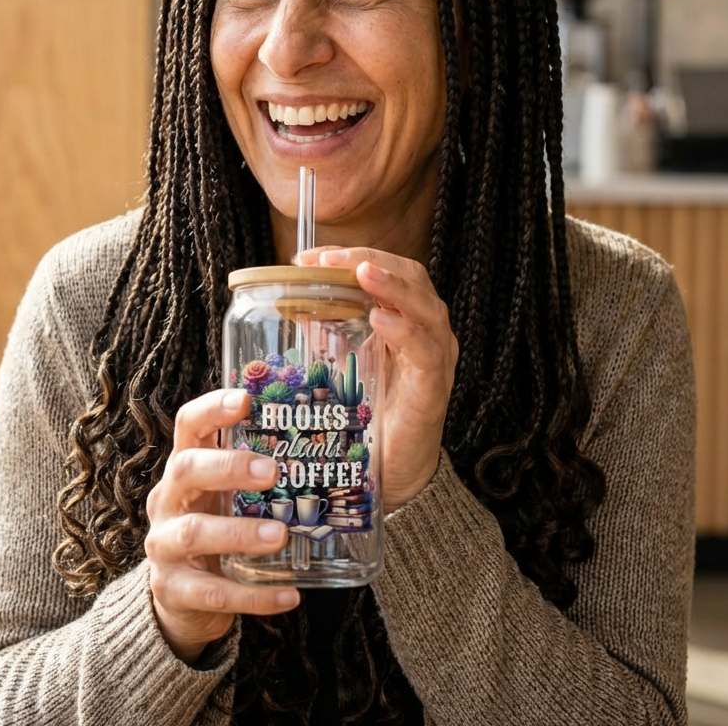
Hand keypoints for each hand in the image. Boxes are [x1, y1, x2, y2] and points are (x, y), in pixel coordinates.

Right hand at [145, 389, 299, 663]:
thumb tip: (333, 443)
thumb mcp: (227, 495)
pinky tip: (289, 596)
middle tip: (272, 471)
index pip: (189, 426)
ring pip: (195, 533)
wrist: (180, 598)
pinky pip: (213, 593)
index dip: (213, 409)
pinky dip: (253, 596)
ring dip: (239, 533)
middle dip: (228, 468)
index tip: (246, 399)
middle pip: (186, 470)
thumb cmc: (217, 527)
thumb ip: (258, 472)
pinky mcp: (172, 591)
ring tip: (280, 535)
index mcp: (185, 468)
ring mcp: (164, 546)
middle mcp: (167, 500)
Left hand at [298, 247, 458, 512]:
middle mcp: (428, 330)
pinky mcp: (433, 387)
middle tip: (329, 258)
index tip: (309, 256)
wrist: (397, 472)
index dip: (353, 256)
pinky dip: (403, 330)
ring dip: (391, 285)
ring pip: (424, 306)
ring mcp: (436, 357)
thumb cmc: (374, 414)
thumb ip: (330, 331)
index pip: (387, 270)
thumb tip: (292, 300)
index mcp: (407, 319)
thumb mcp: (347, 362)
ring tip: (361, 272)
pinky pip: (424, 351)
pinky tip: (380, 319)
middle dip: (369, 261)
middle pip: (410, 277)